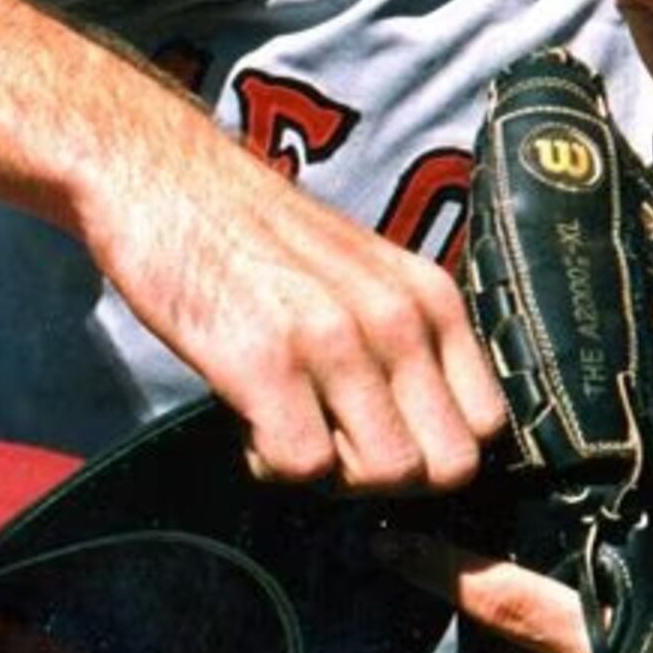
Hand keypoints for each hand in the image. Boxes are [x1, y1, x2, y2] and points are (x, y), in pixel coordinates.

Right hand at [81, 142, 505, 492]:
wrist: (163, 175)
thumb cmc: (257, 239)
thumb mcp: (365, 277)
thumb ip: (405, 342)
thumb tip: (430, 434)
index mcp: (432, 297)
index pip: (488, 424)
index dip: (435, 450)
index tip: (380, 436)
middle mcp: (400, 317)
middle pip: (447, 466)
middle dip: (389, 477)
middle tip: (330, 442)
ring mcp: (336, 339)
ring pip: (386, 474)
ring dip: (331, 473)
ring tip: (286, 424)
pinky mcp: (264, 360)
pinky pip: (305, 465)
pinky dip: (272, 463)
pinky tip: (249, 421)